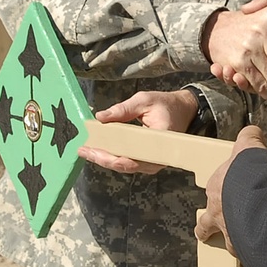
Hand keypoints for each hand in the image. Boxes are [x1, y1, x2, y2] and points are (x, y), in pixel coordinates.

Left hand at [77, 89, 196, 174]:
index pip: (131, 156)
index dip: (109, 155)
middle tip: (82, 150)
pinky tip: (98, 150)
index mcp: (160, 143)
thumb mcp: (144, 100)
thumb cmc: (166, 105)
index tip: (91, 148)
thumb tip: (100, 117)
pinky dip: (112, 156)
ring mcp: (152, 163)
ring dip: (104, 158)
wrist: (184, 111)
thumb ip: (123, 109)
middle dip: (101, 158)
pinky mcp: (147, 161)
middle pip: (124, 164)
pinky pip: (128, 162)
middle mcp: (157, 159)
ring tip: (86, 150)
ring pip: (124, 165)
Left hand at [195, 125, 266, 254]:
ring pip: (228, 243)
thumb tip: (251, 130)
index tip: (224, 196)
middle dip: (209, 228)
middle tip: (211, 232)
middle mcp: (219, 214)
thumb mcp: (249, 148)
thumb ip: (249, 138)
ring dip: (234, 244)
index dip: (219, 194)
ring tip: (241, 248)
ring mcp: (231, 234)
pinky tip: (260, 256)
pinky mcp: (247, 248)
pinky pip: (248, 254)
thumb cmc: (250, 174)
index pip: (213, 192)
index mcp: (218, 189)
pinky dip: (254, 255)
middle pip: (207, 224)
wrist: (259, 200)